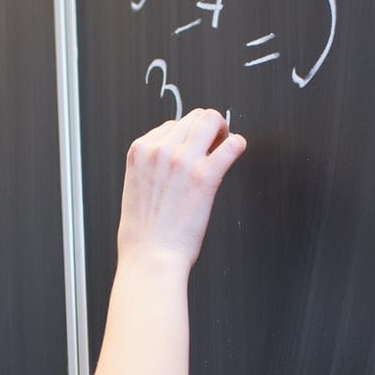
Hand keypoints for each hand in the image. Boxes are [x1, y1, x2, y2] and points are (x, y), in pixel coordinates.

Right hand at [116, 108, 246, 267]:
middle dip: (206, 127)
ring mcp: (183, 161)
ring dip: (222, 130)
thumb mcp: (136, 187)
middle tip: (215, 142)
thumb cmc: (143, 233)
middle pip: (193, 117)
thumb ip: (152, 167)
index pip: (170, 125)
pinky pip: (231, 145)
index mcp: (140, 151)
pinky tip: (236, 152)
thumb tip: (173, 159)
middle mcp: (160, 150)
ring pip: (211, 121)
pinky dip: (238, 145)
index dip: (186, 135)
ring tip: (224, 145)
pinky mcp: (205, 176)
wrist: (150, 257)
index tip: (195, 147)